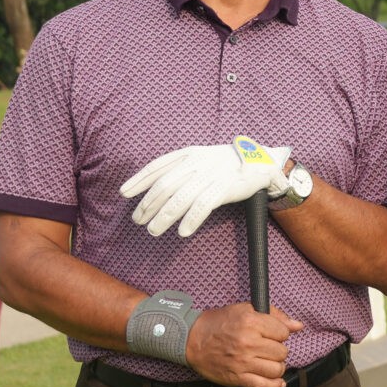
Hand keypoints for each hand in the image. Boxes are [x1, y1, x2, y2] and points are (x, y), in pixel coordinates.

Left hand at [121, 137, 293, 236]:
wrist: (261, 162)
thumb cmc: (227, 163)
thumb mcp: (202, 157)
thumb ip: (180, 168)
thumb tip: (153, 185)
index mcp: (189, 154)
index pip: (157, 166)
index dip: (139, 180)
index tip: (124, 193)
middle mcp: (197, 163)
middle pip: (164, 186)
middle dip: (148, 205)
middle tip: (138, 220)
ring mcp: (211, 175)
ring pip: (180, 198)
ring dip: (164, 217)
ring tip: (154, 230)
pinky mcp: (224, 188)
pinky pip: (203, 206)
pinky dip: (191, 220)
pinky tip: (183, 232)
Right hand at [183, 303, 304, 386]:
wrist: (191, 340)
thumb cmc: (219, 323)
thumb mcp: (245, 310)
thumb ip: (275, 316)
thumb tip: (298, 326)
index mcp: (251, 322)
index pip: (283, 332)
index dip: (279, 333)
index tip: (271, 334)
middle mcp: (248, 343)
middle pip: (282, 352)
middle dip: (278, 349)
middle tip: (267, 348)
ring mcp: (243, 362)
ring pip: (277, 369)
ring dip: (277, 366)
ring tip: (268, 362)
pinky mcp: (237, 378)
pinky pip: (264, 386)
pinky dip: (274, 386)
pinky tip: (277, 381)